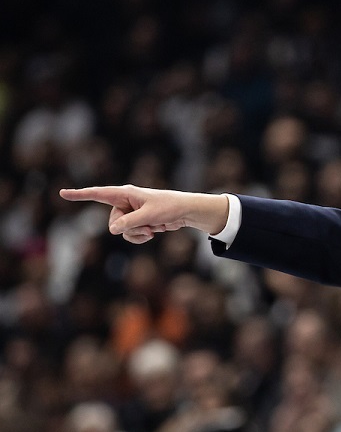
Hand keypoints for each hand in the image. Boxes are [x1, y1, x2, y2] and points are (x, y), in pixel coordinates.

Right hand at [59, 185, 228, 243]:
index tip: (62, 193)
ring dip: (137, 234)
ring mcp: (131, 213)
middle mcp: (125, 202)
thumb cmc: (170, 207)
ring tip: (153, 228)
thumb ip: (129, 223)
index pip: (98, 194)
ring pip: (121, 231)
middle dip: (129, 228)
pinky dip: (140, 237)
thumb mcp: (149, 216)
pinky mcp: (137, 222)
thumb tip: (113, 230)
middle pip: (113, 221)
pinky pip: (130, 235)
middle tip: (149, 225)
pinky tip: (153, 233)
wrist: (186, 212)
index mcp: (125, 194)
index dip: (80, 195)